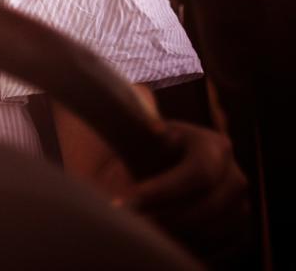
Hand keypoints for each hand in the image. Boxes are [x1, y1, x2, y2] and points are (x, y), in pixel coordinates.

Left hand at [117, 120, 251, 263]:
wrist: (171, 162)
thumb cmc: (155, 147)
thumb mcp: (149, 135)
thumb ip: (146, 131)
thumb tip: (154, 129)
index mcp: (215, 146)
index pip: (198, 173)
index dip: (167, 188)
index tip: (135, 197)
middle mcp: (235, 175)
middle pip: (209, 206)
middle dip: (170, 216)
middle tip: (136, 220)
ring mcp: (241, 203)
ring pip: (217, 230)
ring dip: (180, 235)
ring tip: (146, 231)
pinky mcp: (240, 227)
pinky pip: (224, 247)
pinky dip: (195, 248)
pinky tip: (166, 242)